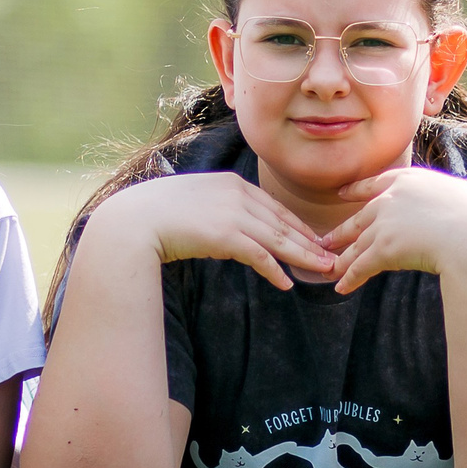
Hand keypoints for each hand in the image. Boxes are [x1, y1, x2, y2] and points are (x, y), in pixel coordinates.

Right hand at [98, 173, 335, 290]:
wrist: (135, 220)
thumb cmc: (159, 212)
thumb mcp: (196, 202)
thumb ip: (219, 210)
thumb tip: (230, 231)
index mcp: (232, 184)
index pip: (274, 207)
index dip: (297, 225)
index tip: (314, 239)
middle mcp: (238, 196)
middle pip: (283, 223)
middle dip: (309, 242)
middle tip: (331, 257)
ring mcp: (233, 215)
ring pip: (278, 239)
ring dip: (303, 257)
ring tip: (322, 270)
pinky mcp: (225, 236)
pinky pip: (259, 256)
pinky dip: (276, 270)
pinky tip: (287, 283)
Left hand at [322, 168, 466, 294]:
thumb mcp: (461, 196)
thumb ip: (447, 200)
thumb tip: (461, 207)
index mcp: (410, 180)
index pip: (375, 184)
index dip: (356, 191)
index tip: (342, 194)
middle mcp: (391, 198)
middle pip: (360, 218)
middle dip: (342, 231)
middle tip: (327, 239)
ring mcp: (385, 223)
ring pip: (358, 245)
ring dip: (343, 260)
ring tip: (331, 269)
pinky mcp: (384, 249)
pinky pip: (361, 266)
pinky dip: (350, 278)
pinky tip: (342, 287)